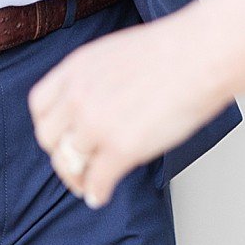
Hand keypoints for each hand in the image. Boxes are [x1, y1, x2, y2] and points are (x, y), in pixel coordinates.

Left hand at [27, 15, 231, 208]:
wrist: (203, 53)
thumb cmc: (175, 49)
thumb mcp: (116, 53)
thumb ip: (97, 79)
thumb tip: (99, 102)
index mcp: (76, 68)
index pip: (40, 106)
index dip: (51, 126)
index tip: (61, 136)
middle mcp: (78, 96)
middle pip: (50, 138)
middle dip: (61, 154)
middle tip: (74, 166)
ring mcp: (97, 124)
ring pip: (69, 163)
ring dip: (78, 178)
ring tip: (88, 184)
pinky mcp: (120, 149)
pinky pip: (96, 181)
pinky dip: (96, 193)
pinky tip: (101, 195)